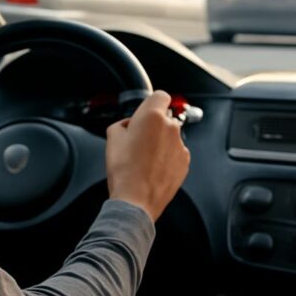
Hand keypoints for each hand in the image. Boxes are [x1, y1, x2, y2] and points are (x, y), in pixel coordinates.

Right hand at [105, 90, 189, 221]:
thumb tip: (129, 125)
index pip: (160, 95)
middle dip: (152, 125)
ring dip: (160, 142)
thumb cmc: (124, 169)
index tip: (145, 111)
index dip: (151, 102)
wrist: (136, 199)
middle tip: (137, 140)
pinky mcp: (184, 162)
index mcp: (153, 116)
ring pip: (170, 136)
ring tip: (143, 158)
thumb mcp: (112, 137)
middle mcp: (171, 128)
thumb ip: (122, 123)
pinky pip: (175, 152)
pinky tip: (152, 168)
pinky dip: (166, 157)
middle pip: (164, 117)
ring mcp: (180, 146)